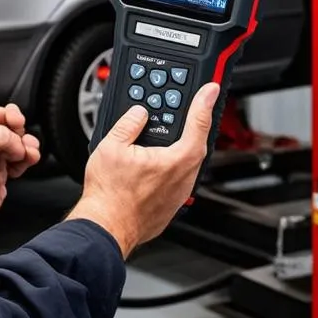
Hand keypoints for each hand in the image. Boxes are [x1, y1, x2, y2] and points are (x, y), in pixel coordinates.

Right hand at [66, 83, 218, 257]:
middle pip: (197, 144)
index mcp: (175, 161)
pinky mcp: (171, 206)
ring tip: (167, 135)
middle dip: (193, 125)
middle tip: (189, 109)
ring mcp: (178, 194)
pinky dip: (172, 165)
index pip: (198, 125)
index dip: (204, 103)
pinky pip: (178, 179)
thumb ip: (128, 124)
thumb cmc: (109, 195)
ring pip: (188, 163)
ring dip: (182, 146)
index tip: (211, 90)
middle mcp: (183, 179)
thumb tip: (138, 113)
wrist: (106, 227)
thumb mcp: (111, 147)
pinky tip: (156, 162)